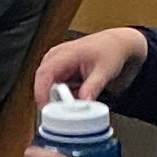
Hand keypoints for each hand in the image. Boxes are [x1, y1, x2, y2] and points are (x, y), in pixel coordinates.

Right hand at [31, 25, 148, 105]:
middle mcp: (56, 56)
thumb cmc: (109, 51)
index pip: (44, 73)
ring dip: (57, 97)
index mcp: (66, 53)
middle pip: (42, 82)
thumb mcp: (104, 71)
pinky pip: (54, 86)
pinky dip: (62, 95)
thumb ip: (93, 87)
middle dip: (50, 99)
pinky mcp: (59, 69)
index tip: (48, 108)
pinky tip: (75, 96)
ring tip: (74, 102)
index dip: (41, 92)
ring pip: (47, 85)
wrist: (114, 44)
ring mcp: (56, 63)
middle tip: (64, 112)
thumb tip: (84, 101)